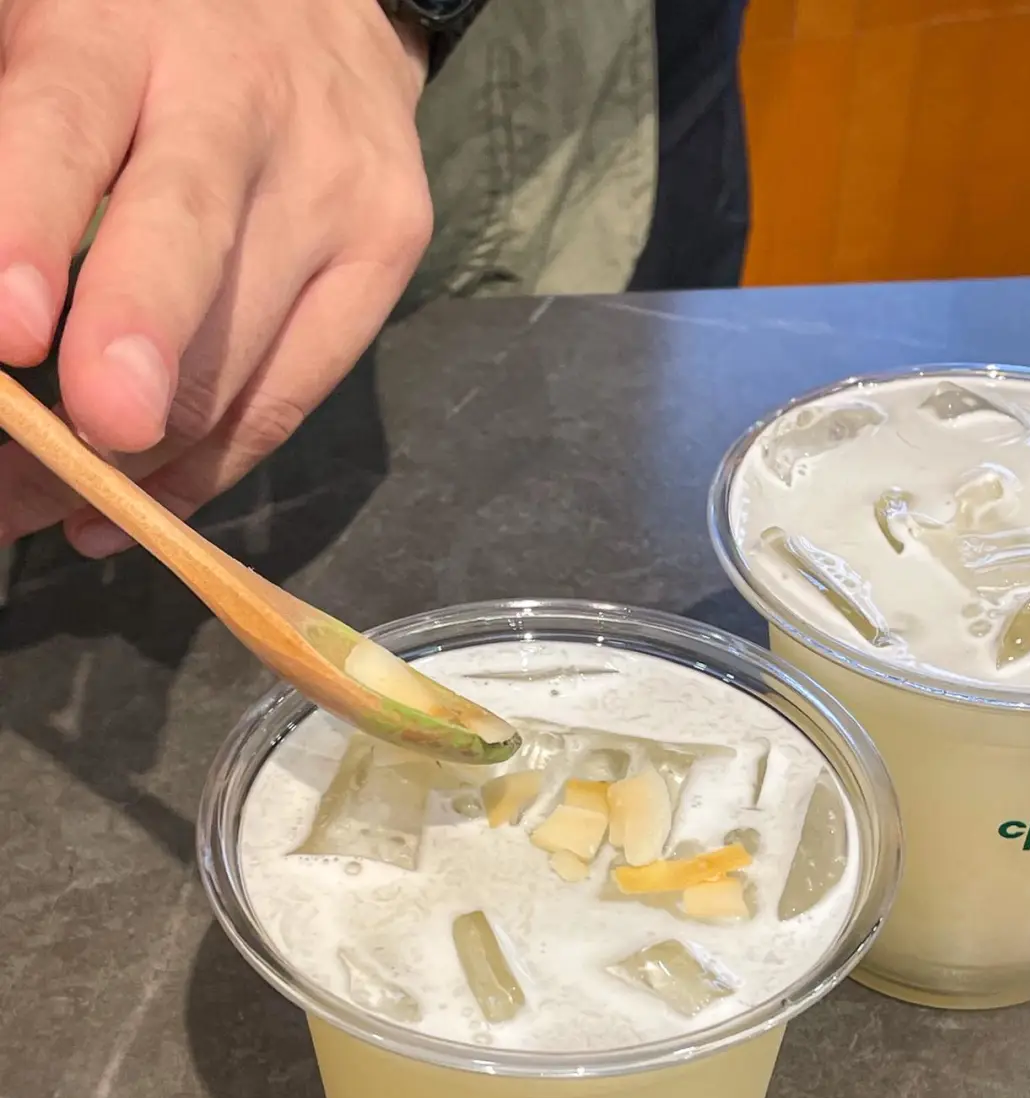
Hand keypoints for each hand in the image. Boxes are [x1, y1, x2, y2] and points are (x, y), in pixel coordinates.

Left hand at [0, 0, 430, 556]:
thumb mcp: (47, 43)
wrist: (324, 4)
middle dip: (139, 341)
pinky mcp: (389, 252)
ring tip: (40, 511)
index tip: (6, 331)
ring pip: (240, 354)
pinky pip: (289, 397)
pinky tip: (131, 512)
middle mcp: (242, 105)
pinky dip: (206, 471)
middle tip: (97, 430)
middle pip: (188, 236)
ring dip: (135, 460)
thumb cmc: (143, 38)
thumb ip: (17, 154)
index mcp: (123, 29)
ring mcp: (333, 188)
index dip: (33, 227)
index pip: (69, 125)